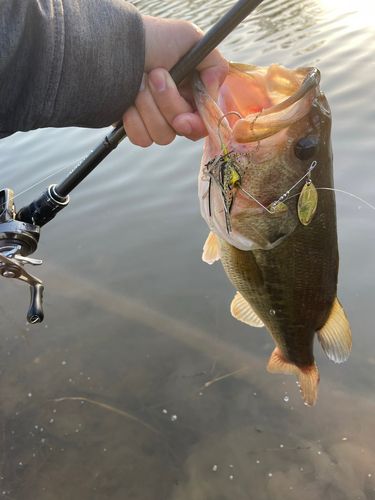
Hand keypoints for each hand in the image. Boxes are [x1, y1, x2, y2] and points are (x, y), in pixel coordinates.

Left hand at [122, 15, 227, 146]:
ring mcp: (155, 119)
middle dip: (167, 103)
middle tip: (155, 75)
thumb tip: (215, 93)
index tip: (181, 118)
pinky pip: (141, 139)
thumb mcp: (190, 38)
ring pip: (162, 136)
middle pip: (182, 130)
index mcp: (193, 93)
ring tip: (138, 80)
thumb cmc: (152, 37)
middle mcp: (176, 109)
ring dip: (148, 107)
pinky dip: (133, 120)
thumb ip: (214, 65)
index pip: (203, 123)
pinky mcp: (135, 126)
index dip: (195, 124)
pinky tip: (127, 100)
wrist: (114, 45)